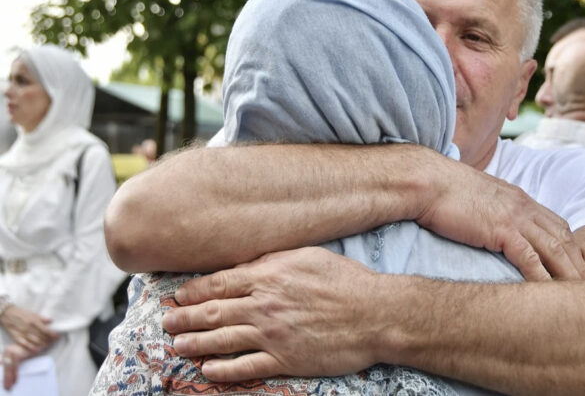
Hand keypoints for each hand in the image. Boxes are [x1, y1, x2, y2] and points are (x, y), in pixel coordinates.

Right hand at [0, 305, 58, 351]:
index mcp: (34, 321)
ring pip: (35, 341)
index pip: (46, 330)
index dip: (53, 335)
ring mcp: (22, 334)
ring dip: (42, 344)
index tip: (58, 337)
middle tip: (53, 342)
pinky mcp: (16, 338)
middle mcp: (29, 328)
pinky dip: (32, 348)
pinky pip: (25, 345)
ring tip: (47, 345)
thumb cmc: (22, 313)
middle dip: (48, 340)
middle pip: (41, 337)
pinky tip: (37, 350)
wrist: (7, 314)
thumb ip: (42, 318)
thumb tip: (51, 321)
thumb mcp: (33, 314)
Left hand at [2, 344, 36, 389]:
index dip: (4, 374)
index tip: (5, 382)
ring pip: (8, 368)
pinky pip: (14, 367)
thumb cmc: (32, 346)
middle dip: (6, 378)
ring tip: (9, 386)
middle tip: (7, 387)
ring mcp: (11, 352)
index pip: (4, 365)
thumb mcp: (21, 353)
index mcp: (7, 351)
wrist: (41, 338)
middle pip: (5, 367)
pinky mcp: (16, 354)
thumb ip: (14, 360)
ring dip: (8, 378)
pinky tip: (15, 381)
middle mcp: (7, 351)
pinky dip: (14, 374)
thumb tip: (7, 367)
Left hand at [163, 247, 381, 381]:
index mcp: (269, 276)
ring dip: (195, 344)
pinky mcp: (285, 359)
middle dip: (185, 319)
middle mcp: (264, 305)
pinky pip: (245, 367)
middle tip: (167, 324)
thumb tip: (247, 266)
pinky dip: (223, 370)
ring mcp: (272, 334)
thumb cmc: (345, 281)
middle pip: (213, 312)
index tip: (178, 297)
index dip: (194, 291)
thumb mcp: (307, 257)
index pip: (219, 283)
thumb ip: (273, 261)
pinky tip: (208, 372)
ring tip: (177, 347)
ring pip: (222, 340)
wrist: (374, 313)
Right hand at [417, 160, 584, 280]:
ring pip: (555, 249)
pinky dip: (543, 277)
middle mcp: (524, 206)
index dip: (571, 248)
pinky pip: (530, 258)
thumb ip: (493, 210)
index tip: (578, 269)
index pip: (557, 225)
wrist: (427, 181)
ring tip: (580, 299)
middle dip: (579, 265)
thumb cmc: (444, 191)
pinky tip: (549, 295)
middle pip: (564, 239)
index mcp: (520, 199)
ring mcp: (515, 217)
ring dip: (569, 274)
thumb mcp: (477, 198)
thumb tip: (491, 226)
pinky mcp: (501, 230)